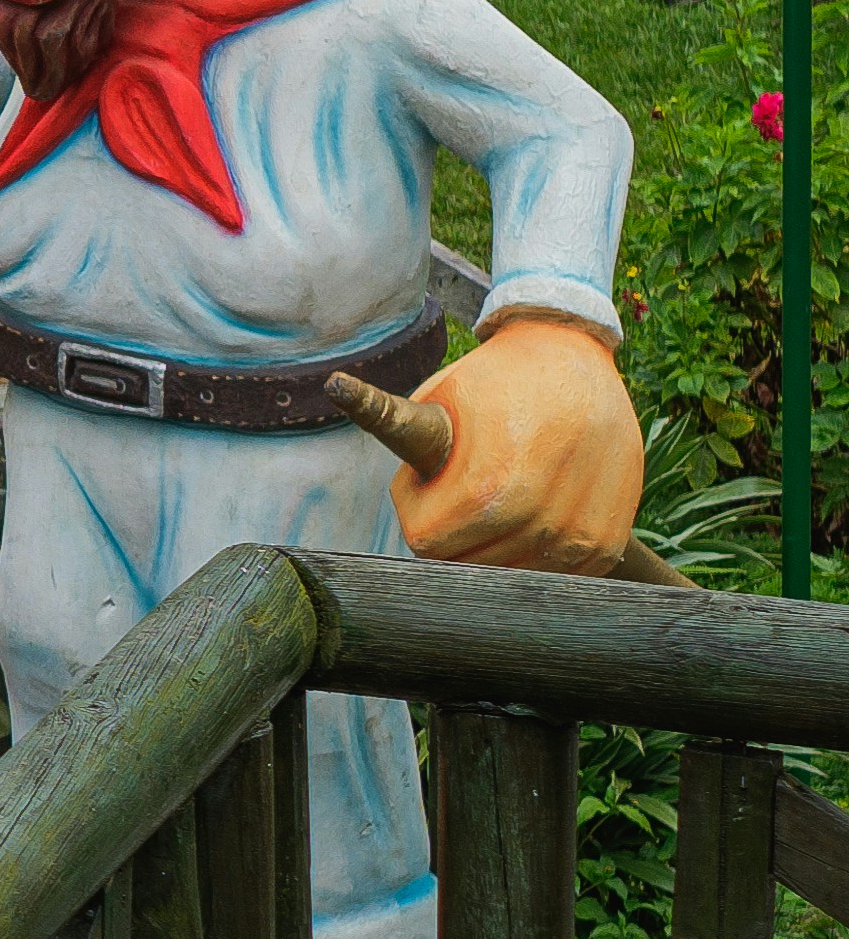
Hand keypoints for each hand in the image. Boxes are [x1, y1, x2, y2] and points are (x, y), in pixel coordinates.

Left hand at [389, 312, 643, 573]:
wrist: (577, 362)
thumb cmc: (491, 382)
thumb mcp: (436, 398)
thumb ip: (387, 421)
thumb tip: (334, 385)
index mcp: (493, 488)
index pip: (427, 544)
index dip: (417, 506)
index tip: (430, 475)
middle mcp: (542, 519)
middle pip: (464, 564)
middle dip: (452, 526)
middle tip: (469, 477)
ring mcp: (579, 536)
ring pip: (507, 574)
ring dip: (493, 541)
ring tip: (507, 483)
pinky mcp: (604, 545)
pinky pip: (547, 575)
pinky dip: (530, 551)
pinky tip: (535, 505)